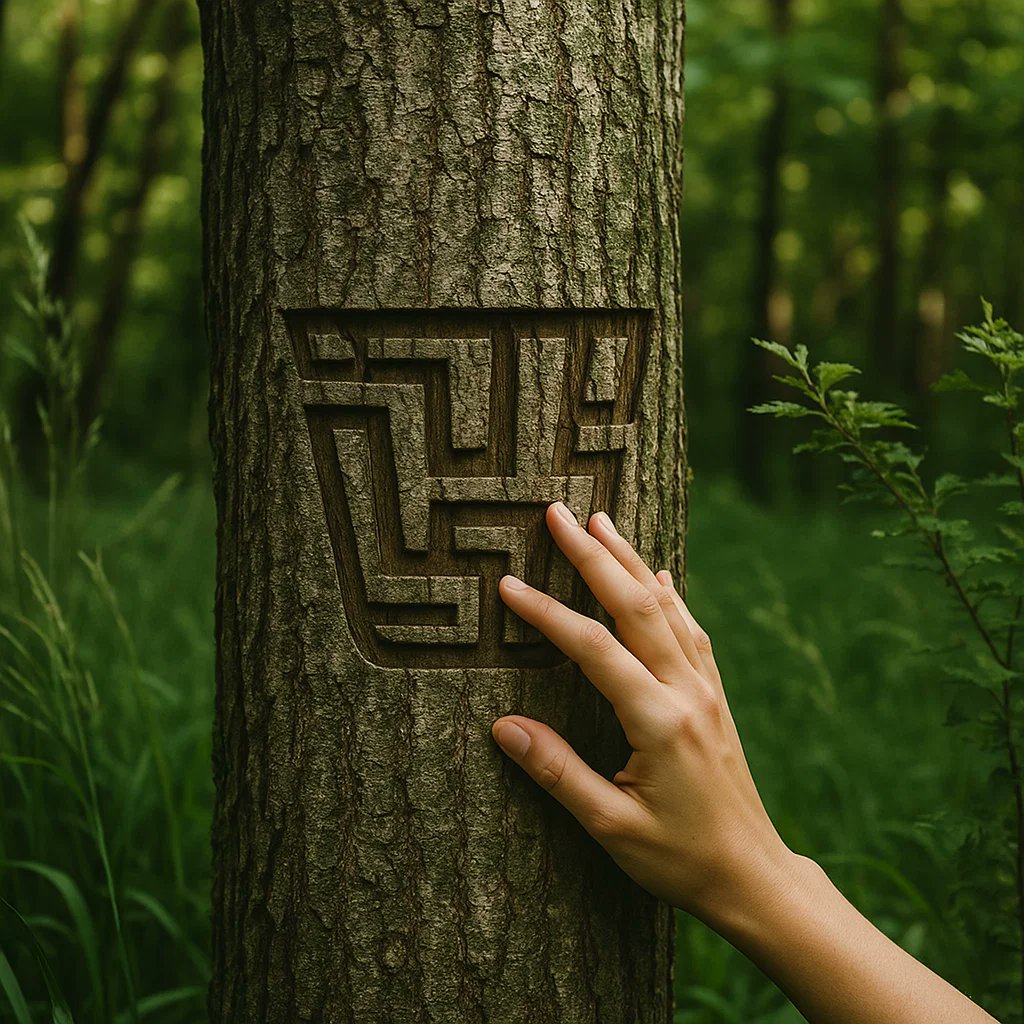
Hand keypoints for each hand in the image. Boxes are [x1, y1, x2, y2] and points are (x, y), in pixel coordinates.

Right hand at [491, 500, 795, 926]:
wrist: (754, 877)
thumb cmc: (680, 859)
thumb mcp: (611, 827)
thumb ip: (558, 773)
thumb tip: (503, 727)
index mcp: (659, 721)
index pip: (593, 649)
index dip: (547, 614)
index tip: (507, 585)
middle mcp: (687, 692)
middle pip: (636, 604)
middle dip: (594, 555)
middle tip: (557, 513)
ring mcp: (706, 690)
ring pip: (666, 606)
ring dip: (630, 560)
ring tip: (600, 521)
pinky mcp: (714, 697)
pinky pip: (691, 629)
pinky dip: (670, 594)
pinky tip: (659, 575)